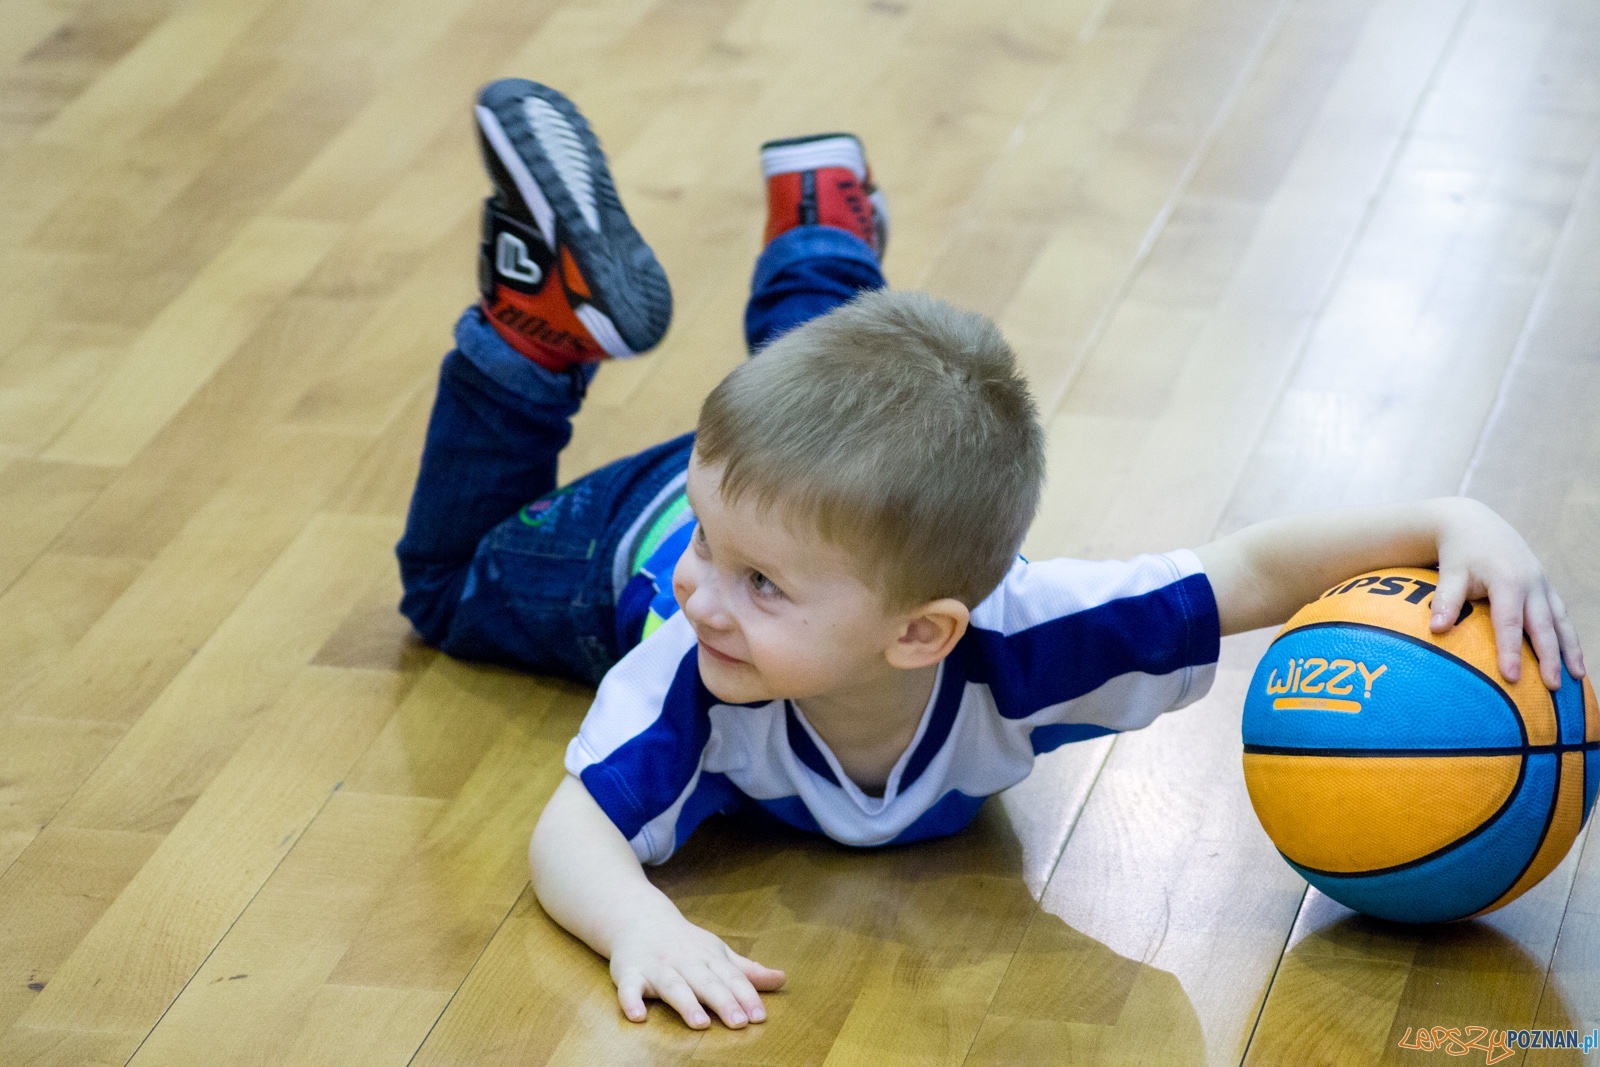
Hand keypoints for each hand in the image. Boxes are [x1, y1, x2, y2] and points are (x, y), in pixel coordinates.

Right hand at [609, 909, 784, 1028]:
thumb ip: (747, 971)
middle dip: (723, 1001)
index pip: (731, 978)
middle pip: (706, 982)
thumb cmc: (685, 943)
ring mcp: (657, 967)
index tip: (759, 1016)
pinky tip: (637, 1016)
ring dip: (686, 1003)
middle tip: (739, 1022)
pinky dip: (631, 1001)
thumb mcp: (718, 952)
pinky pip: (628, 988)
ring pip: (673, 986)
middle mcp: (685, 961)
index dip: (746, 996)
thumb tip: (782, 979)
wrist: (639, 918)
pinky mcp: (629, 973)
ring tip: (700, 1023)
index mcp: (708, 957)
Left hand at [1429, 499, 1585, 687]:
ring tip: (1577, 677)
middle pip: (1543, 626)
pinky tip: (1573, 659)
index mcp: (1508, 580)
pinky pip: (1562, 615)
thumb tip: (1435, 630)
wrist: (1474, 524)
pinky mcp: (1546, 587)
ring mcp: (1543, 585)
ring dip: (1570, 649)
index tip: (1511, 677)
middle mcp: (1532, 583)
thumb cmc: (1459, 552)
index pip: (1509, 622)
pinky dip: (1569, 637)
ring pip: (1561, 621)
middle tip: (1551, 687)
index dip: (1511, 650)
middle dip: (1549, 657)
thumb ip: (1445, 599)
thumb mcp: (1450, 572)